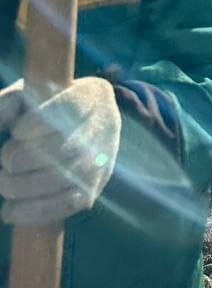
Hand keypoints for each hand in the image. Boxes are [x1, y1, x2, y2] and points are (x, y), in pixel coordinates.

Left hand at [0, 77, 120, 224]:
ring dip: (21, 187)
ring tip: (3, 183)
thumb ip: (8, 104)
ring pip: (60, 180)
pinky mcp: (95, 188)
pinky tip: (10, 210)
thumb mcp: (31, 96)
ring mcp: (102, 160)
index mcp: (92, 95)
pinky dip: (32, 212)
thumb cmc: (47, 110)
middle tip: (5, 160)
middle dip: (21, 159)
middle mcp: (105, 126)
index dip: (35, 124)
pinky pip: (64, 206)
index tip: (16, 131)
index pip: (68, 109)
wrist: (81, 130)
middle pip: (62, 149)